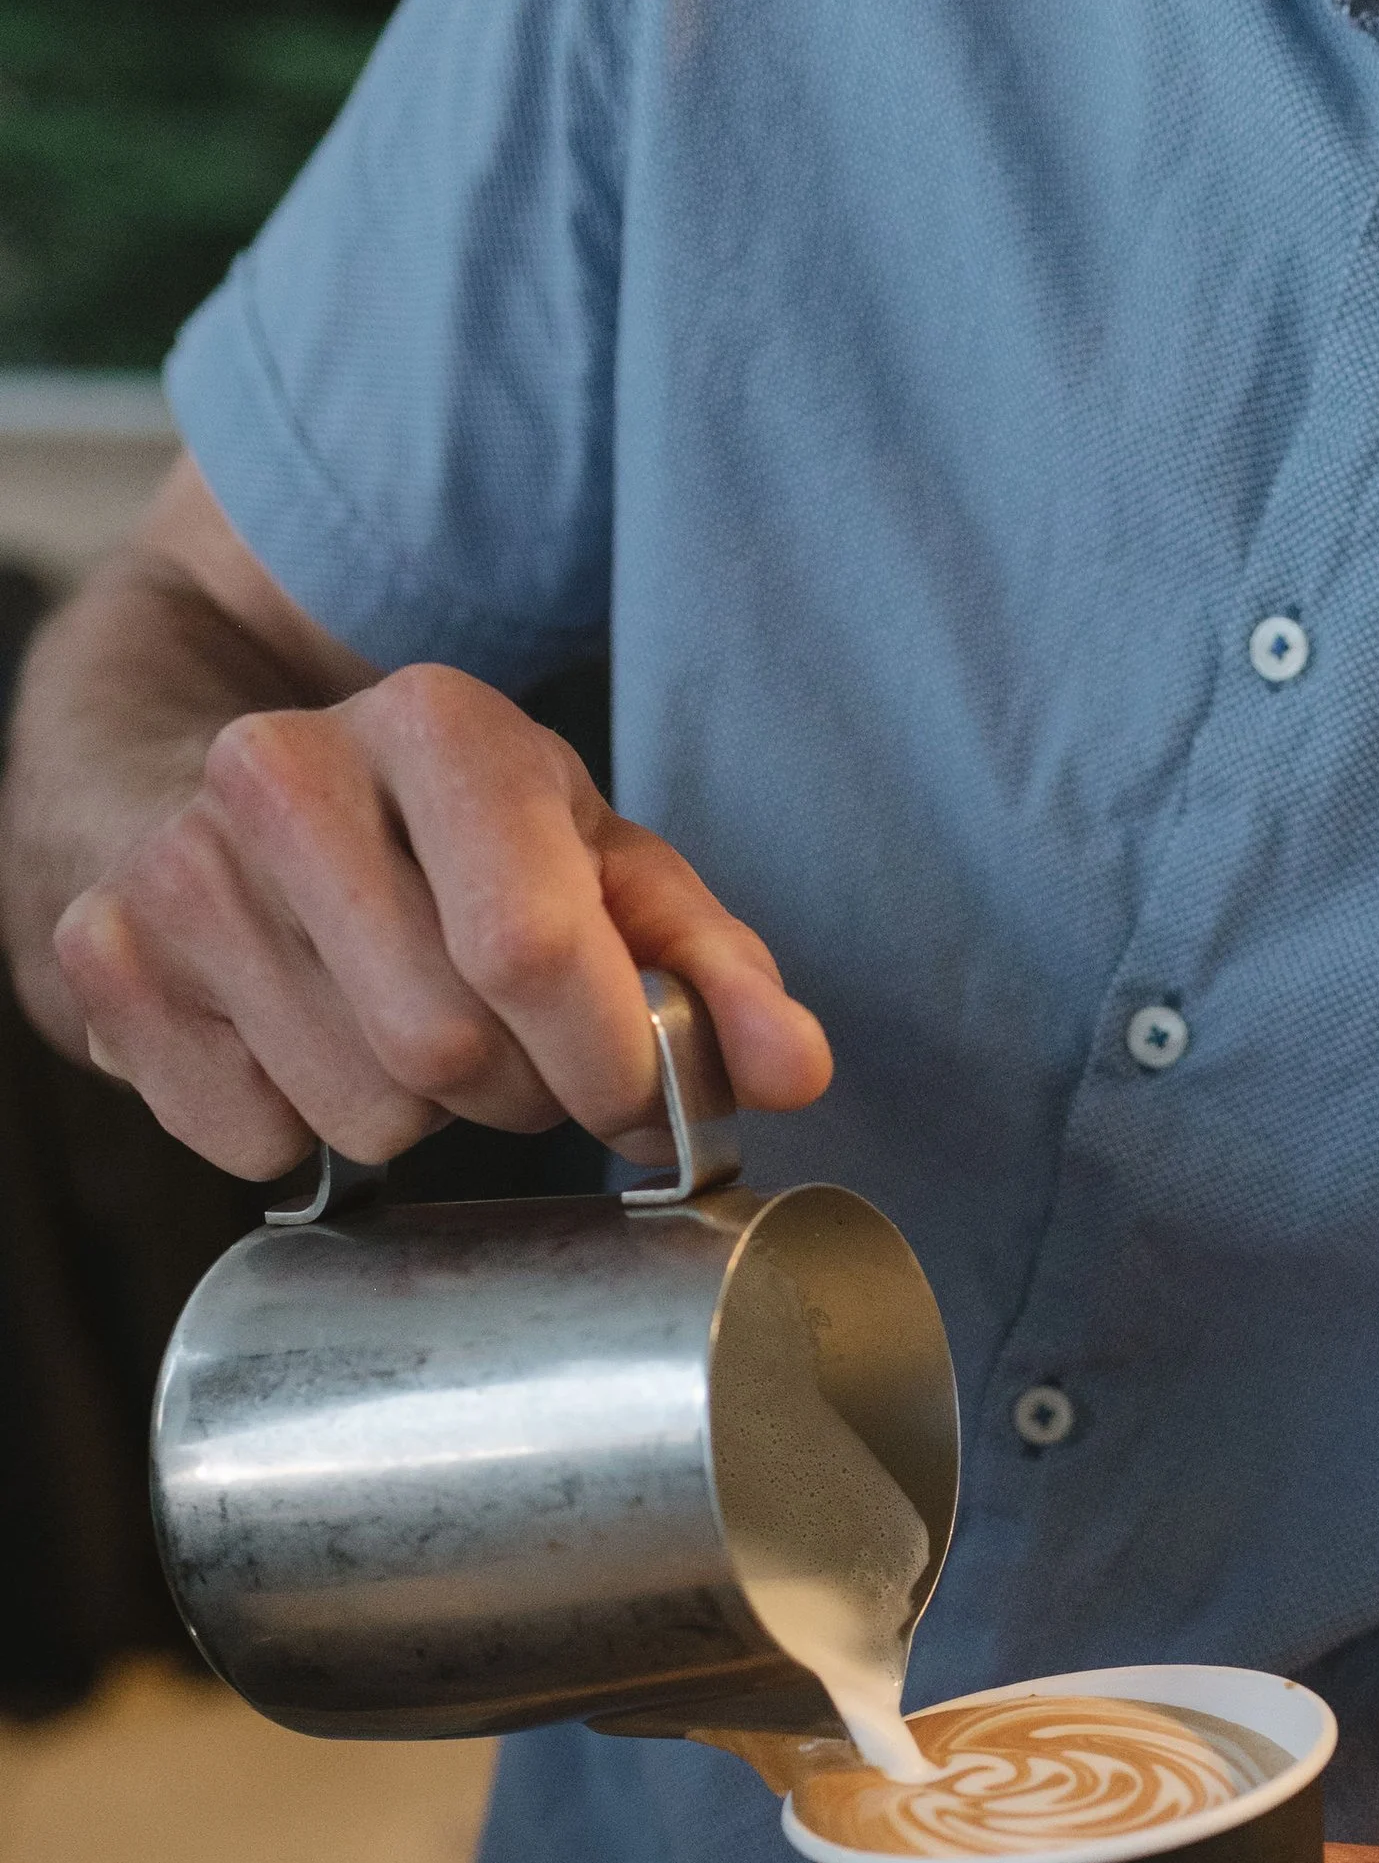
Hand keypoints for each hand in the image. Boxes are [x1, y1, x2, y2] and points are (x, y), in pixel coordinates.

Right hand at [52, 660, 828, 1177]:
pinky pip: (251, 1139)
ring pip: (357, 1113)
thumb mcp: (598, 867)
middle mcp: (284, 772)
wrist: (201, 788)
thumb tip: (792, 1071)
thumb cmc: (440, 843)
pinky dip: (301, 1129)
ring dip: (415, 1118)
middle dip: (514, 1094)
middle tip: (507, 1049)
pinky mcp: (102, 959)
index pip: (536, 955)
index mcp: (437, 723)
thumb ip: (713, 970)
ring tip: (399, 1030)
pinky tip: (300, 1042)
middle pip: (449, 1051)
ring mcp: (178, 869)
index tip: (630, 1090)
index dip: (606, 1064)